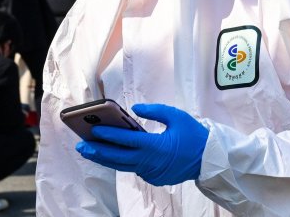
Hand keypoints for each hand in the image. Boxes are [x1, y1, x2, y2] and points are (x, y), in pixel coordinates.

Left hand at [75, 103, 208, 186]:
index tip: (94, 130)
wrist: (208, 160)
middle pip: (118, 158)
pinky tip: (109, 155)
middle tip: (81, 145)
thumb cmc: (193, 135)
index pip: (126, 141)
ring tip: (88, 151)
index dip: (109, 135)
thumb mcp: (176, 116)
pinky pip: (133, 168)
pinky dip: (119, 162)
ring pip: (122, 166)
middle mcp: (149, 162)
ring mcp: (150, 172)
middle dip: (97, 151)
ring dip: (104, 158)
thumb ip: (155, 111)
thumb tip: (135, 110)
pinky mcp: (153, 177)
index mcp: (155, 146)